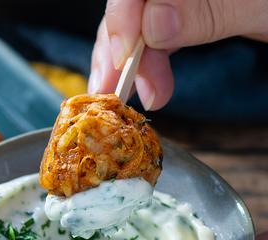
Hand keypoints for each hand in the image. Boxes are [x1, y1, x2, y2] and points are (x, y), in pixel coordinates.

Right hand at [89, 0, 267, 109]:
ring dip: (132, 61)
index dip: (123, 19)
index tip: (122, 60)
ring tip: (142, 95)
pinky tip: (153, 84)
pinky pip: (158, 32)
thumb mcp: (265, 7)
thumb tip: (153, 26)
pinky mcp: (198, 12)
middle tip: (121, 90)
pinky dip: (149, 60)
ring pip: (139, 22)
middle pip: (132, 5)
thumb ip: (212, 11)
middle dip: (121, 47)